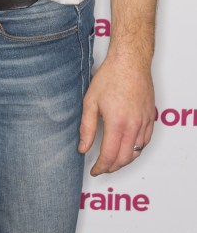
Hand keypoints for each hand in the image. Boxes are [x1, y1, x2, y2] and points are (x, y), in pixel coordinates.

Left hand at [78, 55, 154, 174]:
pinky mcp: (150, 117)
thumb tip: (83, 148)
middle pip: (124, 158)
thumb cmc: (110, 77)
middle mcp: (133, 126)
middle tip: (101, 168)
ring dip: (124, 161)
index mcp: (117, 123)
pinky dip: (136, 150)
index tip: (94, 170)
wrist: (130, 62)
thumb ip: (86, 127)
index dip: (100, 167)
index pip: (109, 156)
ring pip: (136, 152)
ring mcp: (144, 122)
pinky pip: (145, 141)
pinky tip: (128, 148)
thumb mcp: (90, 101)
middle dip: (112, 168)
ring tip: (112, 161)